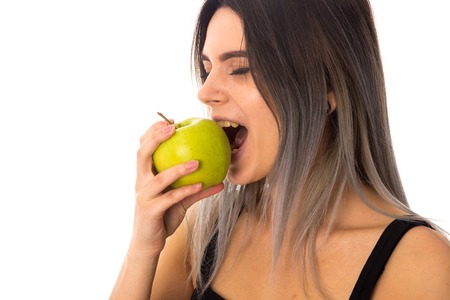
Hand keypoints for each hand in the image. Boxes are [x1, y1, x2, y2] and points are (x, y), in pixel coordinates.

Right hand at [131, 120, 223, 255]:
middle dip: (155, 138)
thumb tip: (220, 181)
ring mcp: (143, 197)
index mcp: (144, 176)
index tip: (169, 121)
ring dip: (178, 168)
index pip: (142, 148)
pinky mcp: (150, 211)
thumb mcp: (180, 200)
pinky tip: (201, 184)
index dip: (151, 132)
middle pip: (142, 155)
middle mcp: (140, 183)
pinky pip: (170, 198)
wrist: (148, 244)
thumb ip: (196, 189)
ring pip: (159, 178)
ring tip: (197, 162)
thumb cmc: (163, 217)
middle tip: (173, 128)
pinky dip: (186, 190)